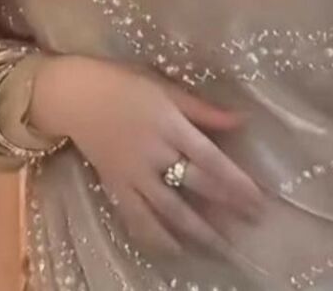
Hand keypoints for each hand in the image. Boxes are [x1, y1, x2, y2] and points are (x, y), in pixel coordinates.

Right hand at [29, 54, 265, 258]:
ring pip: (169, 210)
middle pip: (195, 186)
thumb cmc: (123, 84)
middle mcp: (153, 153)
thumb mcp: (164, 87)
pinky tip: (175, 249)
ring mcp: (133, 174)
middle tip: (251, 223)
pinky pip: (137, 219)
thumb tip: (241, 119)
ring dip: (198, 231)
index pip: (209, 159)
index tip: (257, 199)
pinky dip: (156, 238)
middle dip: (225, 207)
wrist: (75, 96)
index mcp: (169, 125)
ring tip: (221, 246)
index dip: (234, 182)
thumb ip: (202, 109)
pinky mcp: (115, 187)